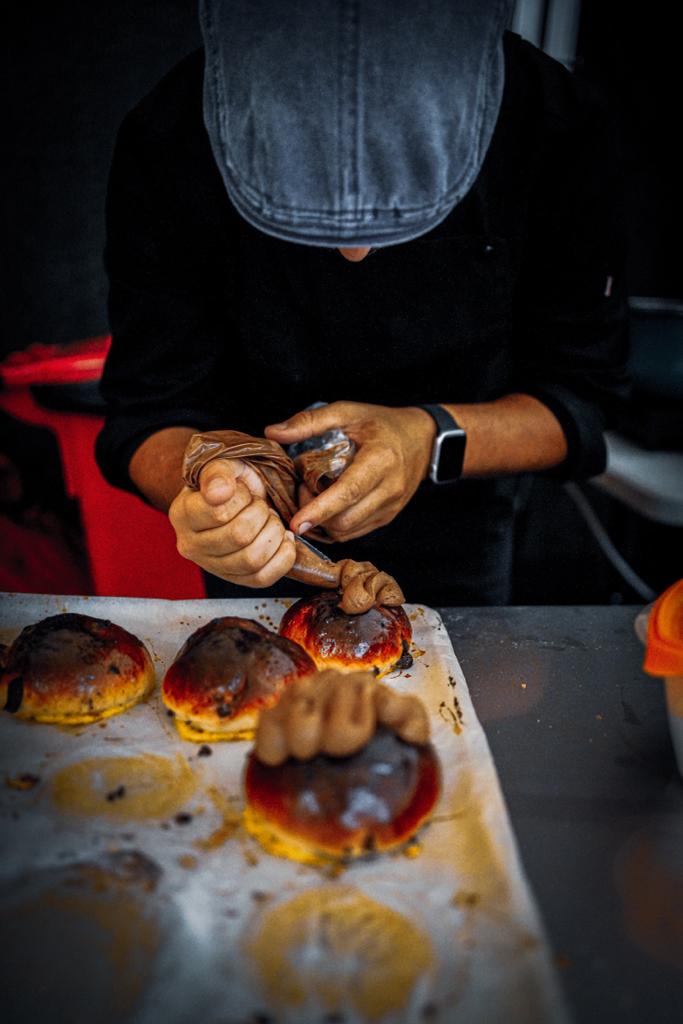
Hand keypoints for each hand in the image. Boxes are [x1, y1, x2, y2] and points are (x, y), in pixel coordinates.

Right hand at [169, 457, 296, 586]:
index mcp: (182, 514)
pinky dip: (283, 557)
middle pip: (239, 537)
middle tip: (260, 505)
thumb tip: (220, 492)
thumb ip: (217, 472)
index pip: (219, 512)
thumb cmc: (230, 481)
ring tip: (270, 520)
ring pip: (252, 560)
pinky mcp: (237, 580)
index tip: (243, 491)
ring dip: (273, 534)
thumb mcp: (222, 465)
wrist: (238, 500)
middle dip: (261, 515)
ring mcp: (213, 567)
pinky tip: (283, 539)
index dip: (242, 498)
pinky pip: (263, 578)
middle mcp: (191, 546)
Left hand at [265, 402, 434, 541]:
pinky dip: (334, 526)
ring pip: (347, 531)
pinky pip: (354, 533)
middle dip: (315, 514)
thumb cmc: (381, 424)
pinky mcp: (387, 518)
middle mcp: (389, 489)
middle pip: (344, 520)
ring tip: (314, 498)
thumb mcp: (347, 412)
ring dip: (323, 523)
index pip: (348, 492)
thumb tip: (273, 432)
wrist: (422, 439)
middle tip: (302, 491)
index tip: (296, 522)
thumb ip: (310, 421)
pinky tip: (326, 508)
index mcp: (380, 460)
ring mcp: (390, 508)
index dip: (320, 510)